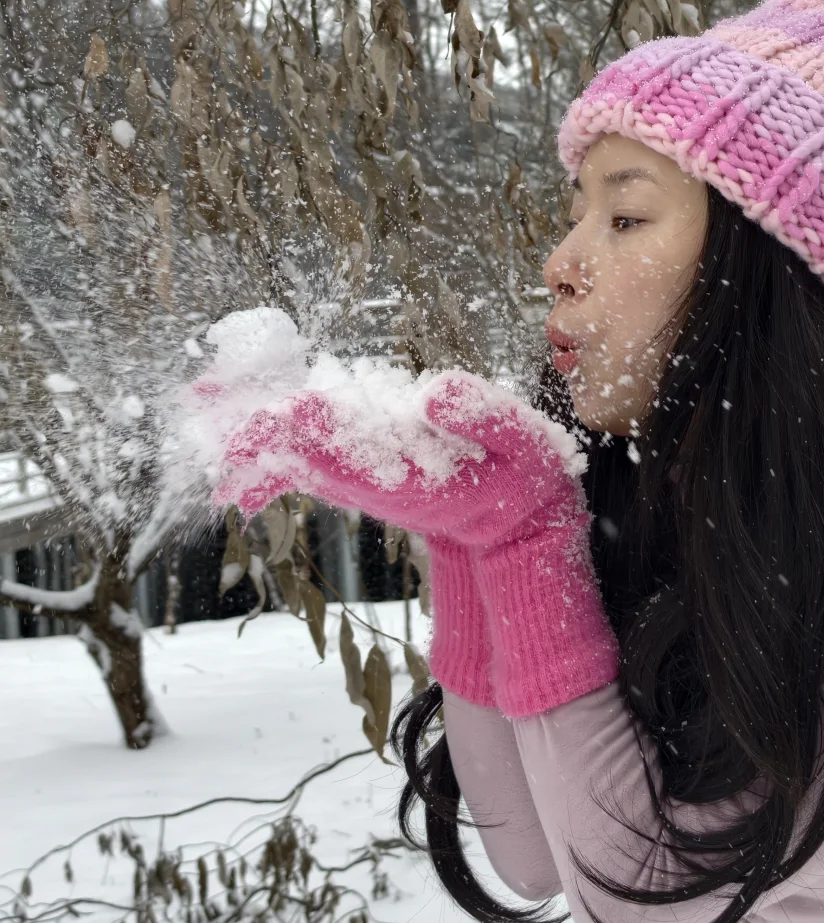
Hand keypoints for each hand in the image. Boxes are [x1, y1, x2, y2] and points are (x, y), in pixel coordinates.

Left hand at [210, 369, 585, 549]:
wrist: (509, 529)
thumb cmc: (524, 479)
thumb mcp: (524, 445)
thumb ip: (485, 416)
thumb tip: (433, 393)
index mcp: (414, 479)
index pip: (355, 452)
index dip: (316, 431)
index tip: (280, 412)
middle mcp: (377, 484)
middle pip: (308, 457)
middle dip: (260, 437)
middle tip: (207, 413)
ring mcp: (365, 480)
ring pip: (297, 461)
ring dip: (249, 442)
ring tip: (201, 412)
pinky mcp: (361, 473)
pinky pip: (305, 461)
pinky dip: (267, 449)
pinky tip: (230, 441)